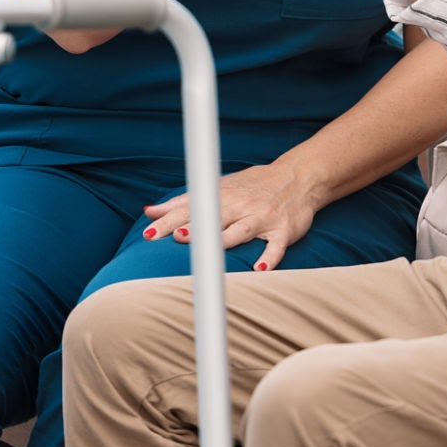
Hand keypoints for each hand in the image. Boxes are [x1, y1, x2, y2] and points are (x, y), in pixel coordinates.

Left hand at [141, 162, 323, 272]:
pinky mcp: (283, 230)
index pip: (190, 209)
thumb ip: (183, 203)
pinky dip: (270, 257)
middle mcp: (240, 206)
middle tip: (175, 237)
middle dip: (194, 228)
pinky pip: (276, 245)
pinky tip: (260, 269)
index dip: (168, 222)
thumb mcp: (218, 189)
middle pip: (212, 218)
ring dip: (225, 239)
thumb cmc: (252, 187)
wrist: (298, 177)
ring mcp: (262, 218)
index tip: (148, 235)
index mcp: (221, 197)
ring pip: (241, 230)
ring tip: (209, 249)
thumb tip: (149, 212)